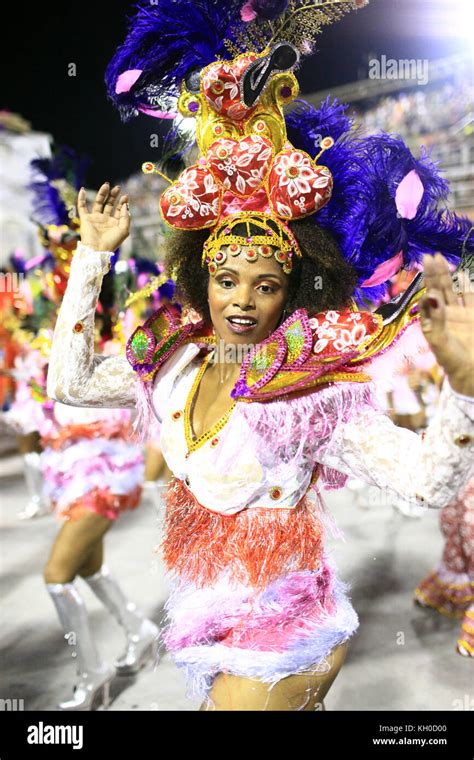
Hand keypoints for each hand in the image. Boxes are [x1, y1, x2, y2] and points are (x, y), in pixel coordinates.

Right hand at [77, 182, 129, 251]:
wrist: (98, 249)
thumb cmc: (112, 242)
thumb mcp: (124, 230)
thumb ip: (126, 217)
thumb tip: (125, 205)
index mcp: (114, 223)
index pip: (119, 209)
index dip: (122, 203)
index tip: (125, 197)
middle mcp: (105, 220)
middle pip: (109, 204)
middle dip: (113, 196)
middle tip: (117, 188)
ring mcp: (95, 219)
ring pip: (98, 203)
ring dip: (102, 194)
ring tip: (106, 185)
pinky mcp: (85, 219)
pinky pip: (82, 207)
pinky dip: (81, 198)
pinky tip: (82, 189)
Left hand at [419, 253, 473, 396]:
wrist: (471, 372)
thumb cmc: (451, 360)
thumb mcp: (440, 339)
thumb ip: (436, 318)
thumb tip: (430, 295)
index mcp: (433, 320)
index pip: (428, 294)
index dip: (427, 279)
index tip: (424, 263)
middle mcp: (444, 315)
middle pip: (438, 288)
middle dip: (435, 272)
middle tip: (431, 255)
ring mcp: (459, 314)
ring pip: (452, 290)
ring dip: (448, 276)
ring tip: (441, 259)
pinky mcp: (473, 316)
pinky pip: (469, 298)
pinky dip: (466, 286)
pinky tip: (462, 274)